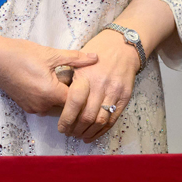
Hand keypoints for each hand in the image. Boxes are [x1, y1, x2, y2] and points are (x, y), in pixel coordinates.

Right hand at [0, 34, 97, 115]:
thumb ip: (75, 59)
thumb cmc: (21, 54)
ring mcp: (33, 109)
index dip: (85, 91)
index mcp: (50, 94)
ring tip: (65, 79)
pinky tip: (52, 82)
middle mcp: (42, 107)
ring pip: (57, 109)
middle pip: (68, 108)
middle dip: (75, 97)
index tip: (88, 79)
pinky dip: (52, 98)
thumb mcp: (50, 54)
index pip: (77, 102)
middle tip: (78, 79)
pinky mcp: (26, 107)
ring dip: (63, 98)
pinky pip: (46, 107)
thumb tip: (95, 58)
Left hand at [59, 27, 140, 142]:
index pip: (74, 103)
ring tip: (80, 135)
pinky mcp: (125, 96)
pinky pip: (113, 119)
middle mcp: (100, 84)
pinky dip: (102, 130)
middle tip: (69, 133)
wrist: (123, 46)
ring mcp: (114, 91)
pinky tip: (93, 134)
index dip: (66, 120)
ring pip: (100, 120)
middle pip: (87, 116)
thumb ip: (68, 81)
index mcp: (85, 76)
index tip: (61, 127)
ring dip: (88, 132)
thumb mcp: (78, 62)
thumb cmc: (97, 52)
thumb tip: (55, 101)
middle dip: (75, 129)